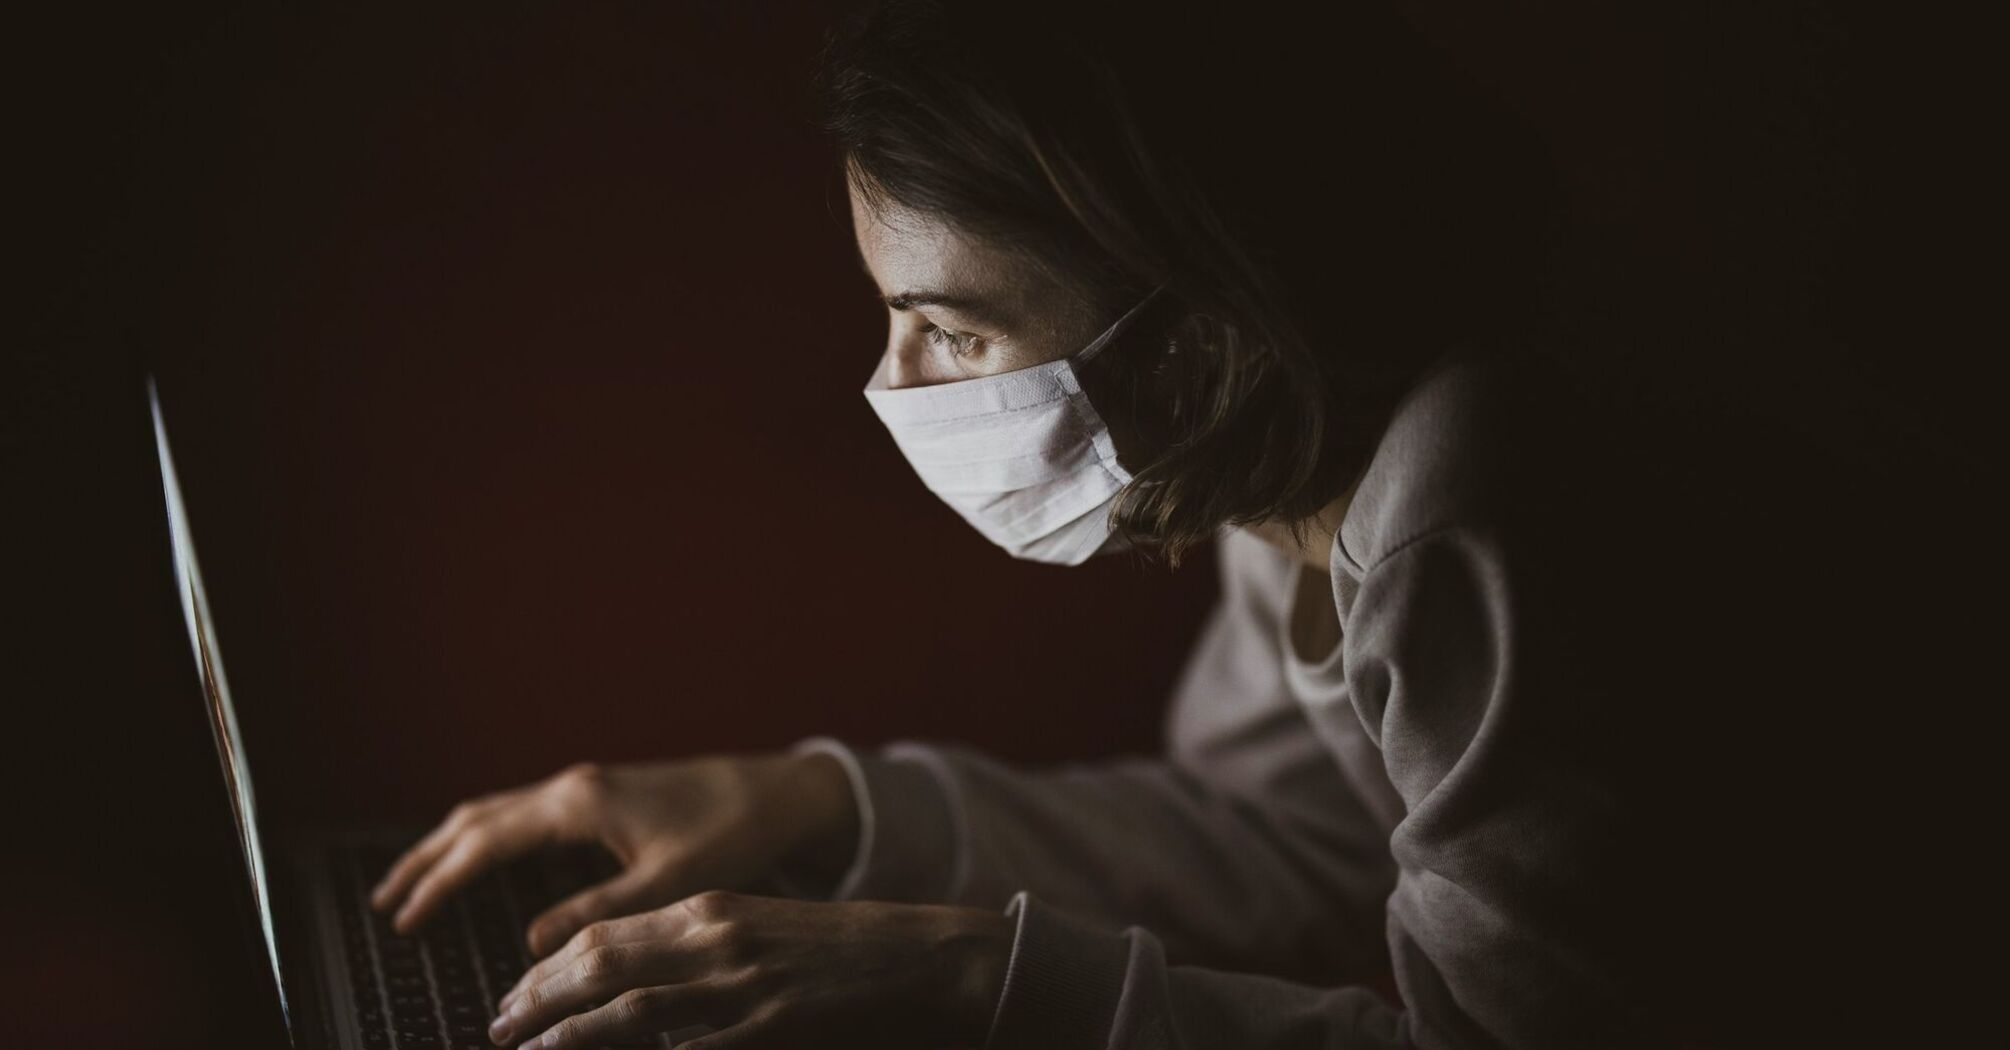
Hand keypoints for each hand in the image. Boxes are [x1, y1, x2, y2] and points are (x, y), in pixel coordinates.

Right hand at [370, 753, 857, 953]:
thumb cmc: (733, 833)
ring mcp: (586, 786)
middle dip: (427, 860)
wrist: (779, 792)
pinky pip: (522, 812)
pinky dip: (486, 836)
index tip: (404, 920)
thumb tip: (532, 941)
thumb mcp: (668, 884)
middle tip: (385, 904)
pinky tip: (480, 859)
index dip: (440, 883)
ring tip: (414, 883)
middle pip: (476, 820)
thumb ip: (596, 913)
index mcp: (581, 804)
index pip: (485, 843)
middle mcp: (574, 787)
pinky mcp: (601, 795)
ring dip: (451, 845)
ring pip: (495, 811)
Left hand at [487, 891, 1013, 1049]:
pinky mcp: (765, 1023)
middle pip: (599, 963)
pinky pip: (684, 1041)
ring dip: (562, 1031)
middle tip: (496, 1026)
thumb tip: (636, 999)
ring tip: (522, 1047)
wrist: (921, 955)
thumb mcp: (761, 932)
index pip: (605, 934)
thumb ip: (698, 953)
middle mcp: (715, 937)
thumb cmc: (842, 948)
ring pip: (627, 1006)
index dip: (548, 968)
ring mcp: (738, 983)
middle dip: (535, 998)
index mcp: (712, 908)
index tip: (513, 994)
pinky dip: (630, 1047)